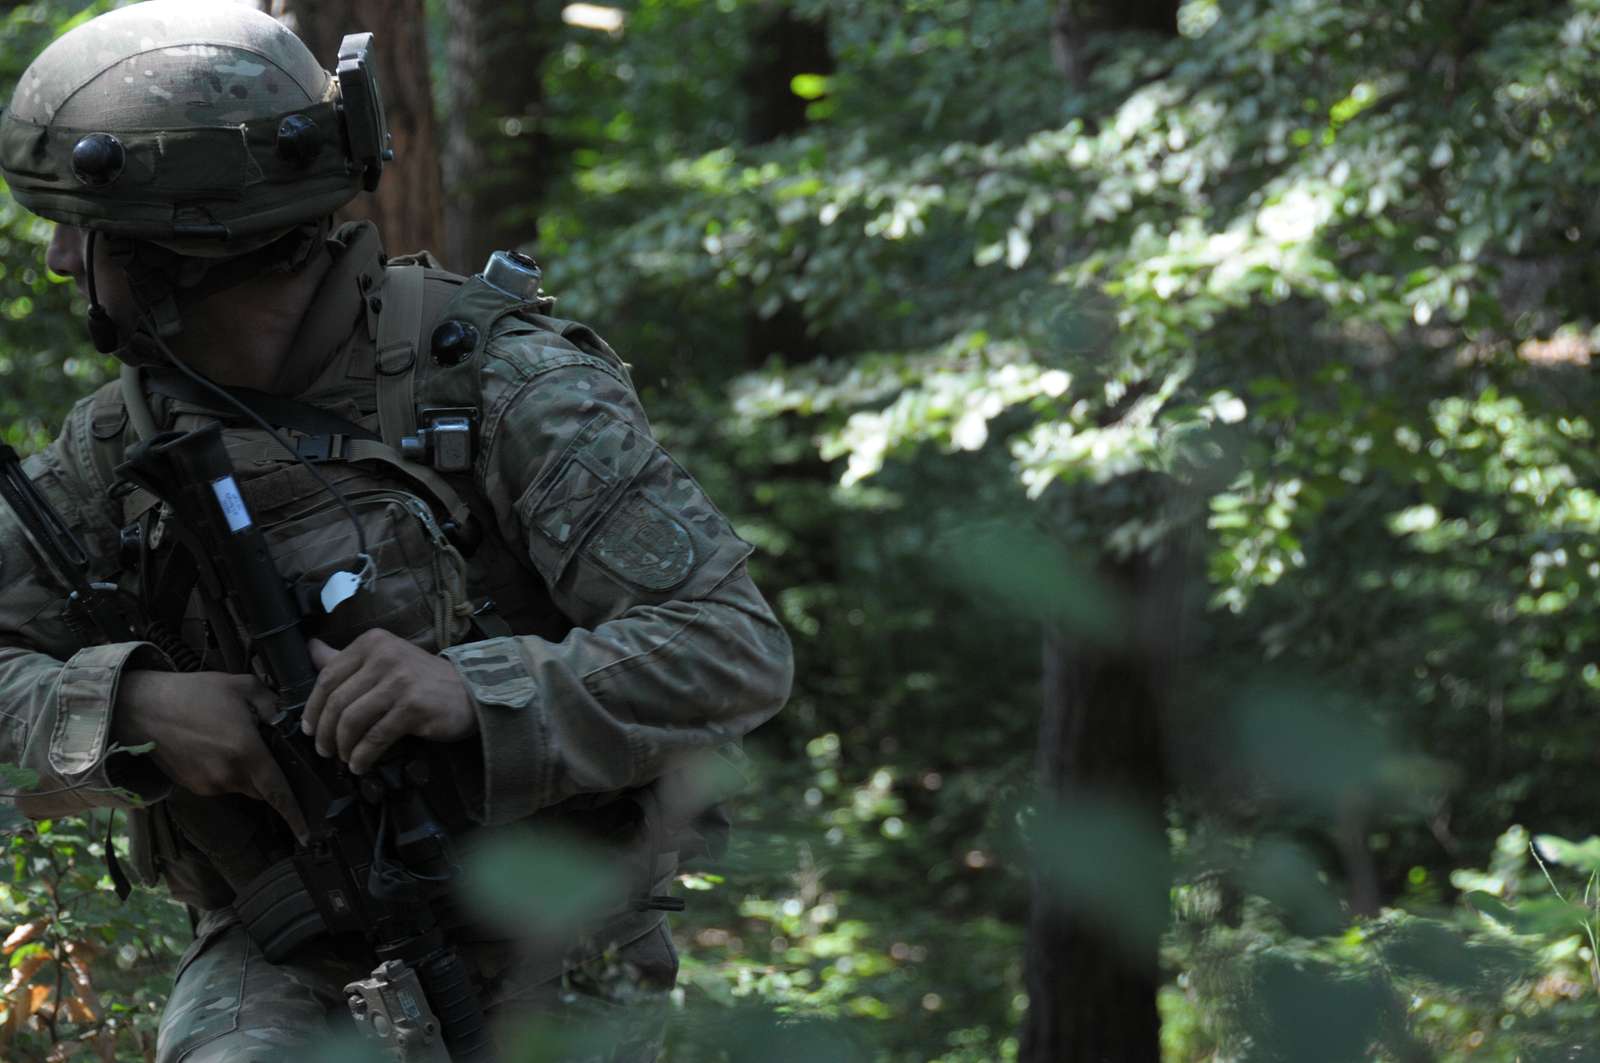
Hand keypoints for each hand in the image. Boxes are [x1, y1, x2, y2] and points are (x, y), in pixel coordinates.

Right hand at [112, 670, 308, 842]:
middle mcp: (228, 775)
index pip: (278, 792)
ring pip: (242, 787)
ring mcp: (209, 785)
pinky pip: (222, 785)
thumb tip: (287, 721)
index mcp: (246, 752)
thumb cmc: (194, 693)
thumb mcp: (243, 686)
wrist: (142, 708)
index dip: (295, 814)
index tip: (307, 835)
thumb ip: (273, 705)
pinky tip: (214, 747)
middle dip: (270, 776)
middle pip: (263, 790)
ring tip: (232, 739)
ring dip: (246, 772)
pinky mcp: (193, 787)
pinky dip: (226, 772)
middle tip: (264, 748)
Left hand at [302, 629, 477, 775]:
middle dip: (325, 731)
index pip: (328, 676)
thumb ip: (347, 658)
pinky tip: (361, 764)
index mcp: (373, 642)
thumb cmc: (423, 680)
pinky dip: (363, 755)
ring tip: (344, 758)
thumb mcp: (384, 660)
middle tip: (324, 750)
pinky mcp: (413, 707)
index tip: (309, 728)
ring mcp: (400, 681)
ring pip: (352, 720)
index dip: (313, 707)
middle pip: (338, 700)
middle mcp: (385, 657)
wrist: (470, 692)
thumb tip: (310, 648)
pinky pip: (376, 736)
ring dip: (342, 746)